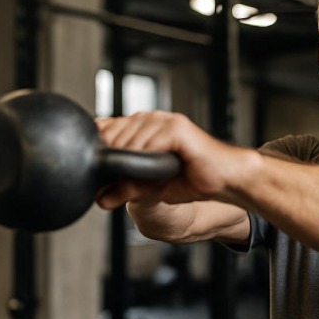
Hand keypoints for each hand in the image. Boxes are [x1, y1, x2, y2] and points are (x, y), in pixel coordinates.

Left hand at [94, 111, 246, 209]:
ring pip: (129, 138)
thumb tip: (100, 199)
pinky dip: (145, 157)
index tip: (95, 170)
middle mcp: (151, 119)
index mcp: (142, 127)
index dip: (98, 149)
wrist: (224, 179)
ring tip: (131, 180)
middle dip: (110, 160)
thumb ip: (126, 187)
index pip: (107, 129)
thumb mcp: (150, 187)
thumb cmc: (193, 179)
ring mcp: (164, 120)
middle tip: (110, 182)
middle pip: (114, 134)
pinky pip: (150, 142)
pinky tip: (151, 170)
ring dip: (126, 161)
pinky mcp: (177, 128)